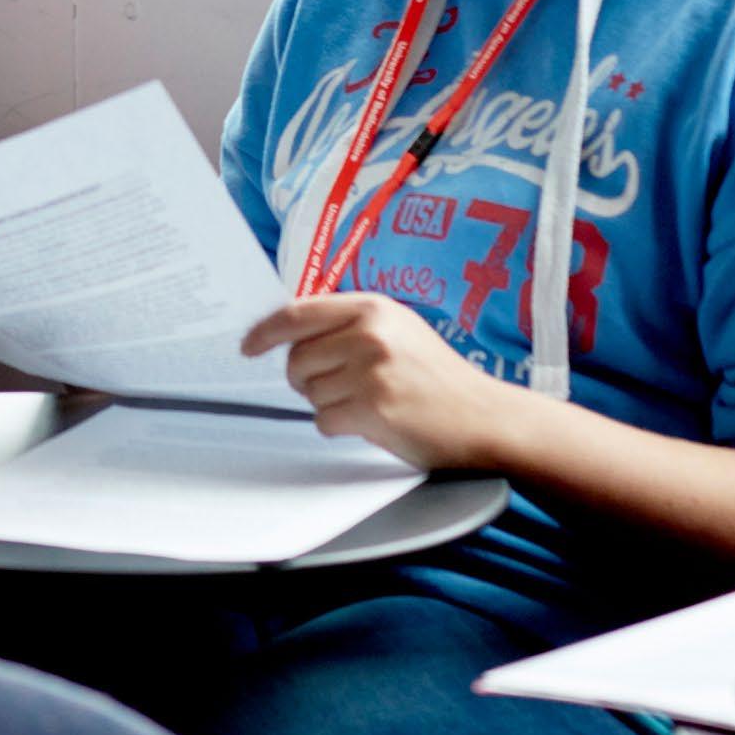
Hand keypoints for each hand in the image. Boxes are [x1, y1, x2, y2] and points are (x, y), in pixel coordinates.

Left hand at [243, 294, 519, 469]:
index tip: (248, 345)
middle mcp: (369, 332)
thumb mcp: (397, 330)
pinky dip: (339, 427)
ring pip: (309, 391)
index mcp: (372, 307)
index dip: (265, 331)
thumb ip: (349, 324)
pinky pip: (324, 420)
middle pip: (296, 359)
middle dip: (306, 379)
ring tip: (367, 402)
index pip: (297, 313)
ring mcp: (371, 370)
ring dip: (328, 404)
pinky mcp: (373, 407)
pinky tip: (370, 422)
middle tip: (341, 388)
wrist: (486, 418)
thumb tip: (289, 331)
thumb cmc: (438, 377)